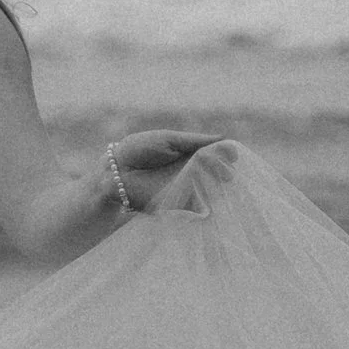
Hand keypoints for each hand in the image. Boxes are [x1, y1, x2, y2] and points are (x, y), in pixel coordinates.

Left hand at [108, 128, 229, 211]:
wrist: (116, 173)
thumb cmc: (139, 150)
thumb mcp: (170, 140)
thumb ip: (196, 141)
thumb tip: (225, 139)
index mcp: (191, 154)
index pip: (216, 155)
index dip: (226, 156)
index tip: (232, 157)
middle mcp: (193, 172)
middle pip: (217, 173)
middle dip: (225, 174)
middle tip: (228, 176)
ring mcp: (188, 189)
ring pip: (213, 191)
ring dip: (222, 191)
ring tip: (225, 189)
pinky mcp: (181, 206)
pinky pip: (201, 209)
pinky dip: (211, 208)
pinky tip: (217, 205)